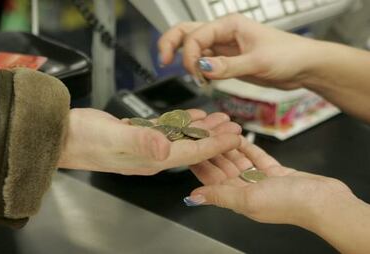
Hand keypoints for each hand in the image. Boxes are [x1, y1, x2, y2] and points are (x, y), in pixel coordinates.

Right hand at [58, 108, 241, 174]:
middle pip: (191, 147)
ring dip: (201, 129)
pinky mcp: (136, 136)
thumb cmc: (83, 139)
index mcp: (150, 159)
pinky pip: (165, 131)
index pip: (191, 152)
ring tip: (219, 119)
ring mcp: (144, 147)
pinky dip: (180, 123)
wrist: (61, 136)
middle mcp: (150, 156)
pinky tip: (190, 116)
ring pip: (181, 138)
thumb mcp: (113, 137)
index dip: (215, 144)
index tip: (234, 137)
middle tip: (234, 127)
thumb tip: (164, 147)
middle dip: (214, 138)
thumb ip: (140, 141)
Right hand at [158, 14, 322, 89]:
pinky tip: (200, 79)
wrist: (303, 67)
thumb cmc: (289, 55)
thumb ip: (228, 66)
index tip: (193, 72)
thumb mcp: (258, 62)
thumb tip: (203, 67)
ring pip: (193, 48)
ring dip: (184, 59)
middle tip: (163, 61)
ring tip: (186, 74)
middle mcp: (224, 34)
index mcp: (230, 25)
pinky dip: (197, 70)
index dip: (189, 54)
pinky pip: (205, 62)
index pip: (196, 35)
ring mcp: (224, 48)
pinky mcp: (227, 61)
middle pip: (187, 32)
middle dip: (171, 44)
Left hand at [186, 136, 352, 227]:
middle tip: (204, 131)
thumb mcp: (247, 198)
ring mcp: (260, 180)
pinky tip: (239, 137)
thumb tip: (193, 197)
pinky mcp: (275, 172)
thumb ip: (219, 196)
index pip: (211, 178)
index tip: (190, 146)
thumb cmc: (287, 203)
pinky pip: (256, 157)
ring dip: (229, 146)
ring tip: (219, 129)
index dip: (200, 162)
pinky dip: (247, 148)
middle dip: (214, 149)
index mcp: (236, 198)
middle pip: (223, 167)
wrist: (323, 201)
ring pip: (238, 160)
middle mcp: (246, 190)